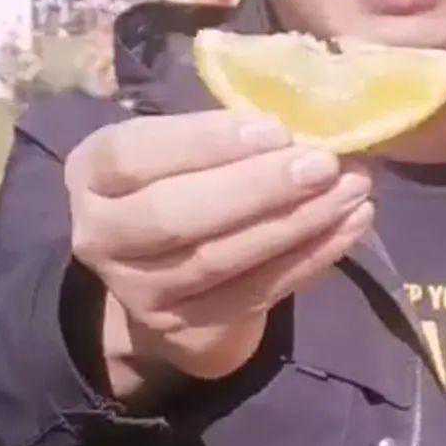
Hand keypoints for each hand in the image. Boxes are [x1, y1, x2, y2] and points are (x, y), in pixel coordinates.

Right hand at [65, 110, 373, 388]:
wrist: (165, 272)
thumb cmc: (184, 181)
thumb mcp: (182, 148)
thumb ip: (224, 132)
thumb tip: (308, 116)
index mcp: (93, 173)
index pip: (135, 155)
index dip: (204, 142)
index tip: (275, 129)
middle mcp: (100, 236)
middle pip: (174, 215)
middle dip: (256, 188)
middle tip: (324, 164)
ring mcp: (139, 291)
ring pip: (218, 259)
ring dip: (296, 224)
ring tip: (352, 191)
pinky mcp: (185, 329)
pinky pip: (254, 294)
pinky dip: (308, 260)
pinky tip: (349, 227)